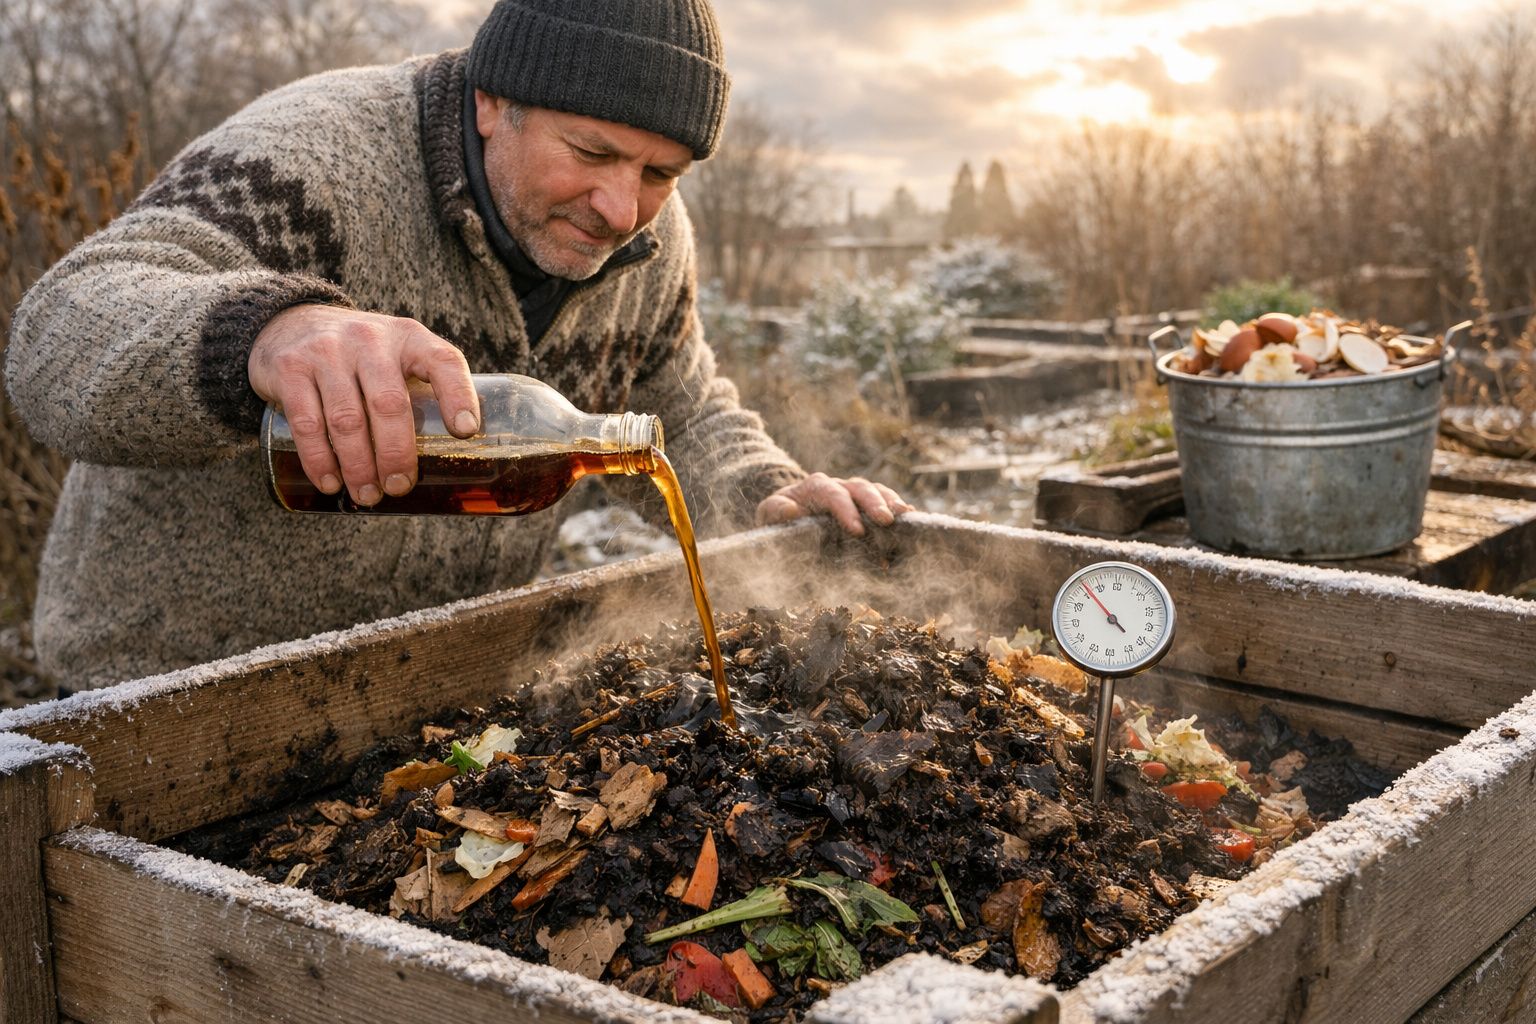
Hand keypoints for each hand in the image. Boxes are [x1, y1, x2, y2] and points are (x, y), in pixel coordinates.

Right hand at [249, 305, 477, 505]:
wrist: (290, 324)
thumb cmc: (361, 355)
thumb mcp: (397, 354)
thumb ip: (422, 388)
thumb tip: (451, 458)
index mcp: (409, 338)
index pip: (443, 362)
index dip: (458, 396)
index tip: (464, 432)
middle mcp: (370, 339)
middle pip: (390, 404)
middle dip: (397, 454)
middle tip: (399, 487)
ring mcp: (327, 351)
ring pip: (347, 420)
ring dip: (359, 466)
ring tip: (368, 495)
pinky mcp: (290, 368)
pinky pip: (307, 423)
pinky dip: (320, 460)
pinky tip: (330, 482)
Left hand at [755, 472, 913, 536]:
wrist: (786, 521)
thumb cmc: (778, 519)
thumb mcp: (768, 515)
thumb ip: (775, 511)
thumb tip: (792, 511)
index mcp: (814, 487)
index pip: (832, 493)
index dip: (846, 510)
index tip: (857, 531)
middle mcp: (837, 486)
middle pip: (860, 487)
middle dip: (875, 503)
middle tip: (887, 521)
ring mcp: (853, 494)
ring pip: (876, 490)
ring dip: (891, 502)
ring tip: (906, 515)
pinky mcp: (864, 505)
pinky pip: (884, 501)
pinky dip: (896, 509)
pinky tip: (911, 519)